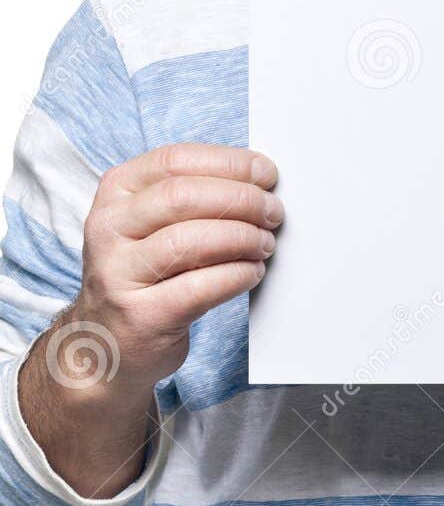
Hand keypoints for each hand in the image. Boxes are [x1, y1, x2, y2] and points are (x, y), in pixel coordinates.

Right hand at [18, 143, 282, 498]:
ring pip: (190, 240)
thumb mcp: (151, 223)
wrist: (107, 345)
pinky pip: (199, 288)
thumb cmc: (146, 274)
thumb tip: (259, 183)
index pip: (175, 160)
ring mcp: (118, 274)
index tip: (266, 174)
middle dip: (241, 199)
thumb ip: (194, 197)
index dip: (229, 163)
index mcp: (116, 192)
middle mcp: (108, 228)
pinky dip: (236, 275)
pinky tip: (252, 272)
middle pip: (183, 196)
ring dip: (242, 238)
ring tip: (265, 244)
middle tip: (273, 212)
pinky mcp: (140, 316)